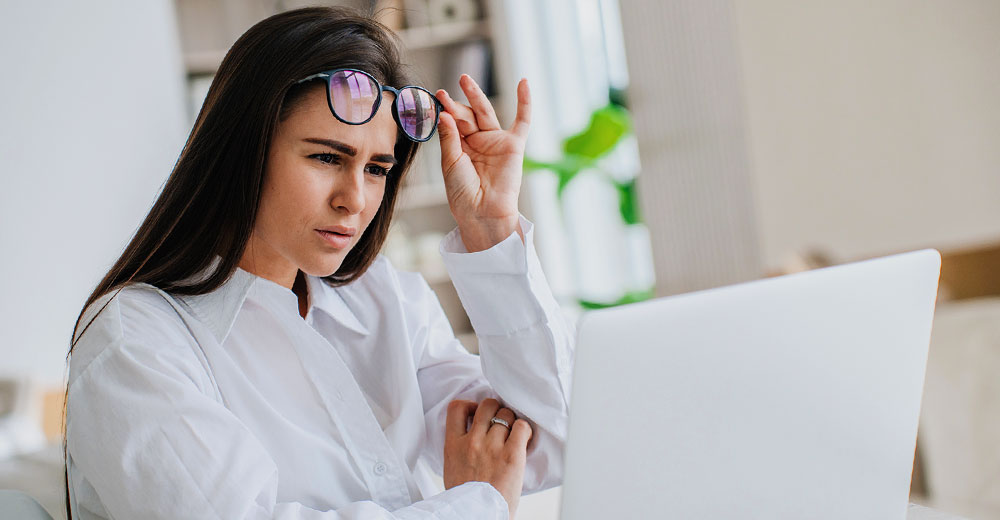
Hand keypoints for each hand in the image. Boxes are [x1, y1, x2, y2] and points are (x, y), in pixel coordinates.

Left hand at [435, 76, 530, 251]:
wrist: (482, 212)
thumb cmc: (463, 193)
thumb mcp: (450, 162)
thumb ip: (449, 136)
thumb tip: (446, 113)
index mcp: (461, 148)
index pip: (453, 123)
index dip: (445, 111)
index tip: (435, 99)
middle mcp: (478, 143)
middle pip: (467, 116)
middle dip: (455, 104)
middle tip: (442, 93)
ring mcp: (496, 142)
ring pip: (485, 113)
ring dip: (475, 95)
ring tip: (464, 79)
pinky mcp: (513, 145)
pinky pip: (522, 121)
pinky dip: (525, 102)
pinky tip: (524, 83)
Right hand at [443, 397, 532, 518]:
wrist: (476, 516)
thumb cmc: (467, 499)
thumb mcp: (452, 468)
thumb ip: (459, 448)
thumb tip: (470, 435)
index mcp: (453, 445)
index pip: (456, 407)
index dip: (470, 405)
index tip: (476, 413)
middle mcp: (472, 441)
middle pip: (487, 405)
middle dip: (495, 409)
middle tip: (500, 422)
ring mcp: (492, 447)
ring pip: (506, 414)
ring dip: (512, 421)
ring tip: (514, 433)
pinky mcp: (511, 455)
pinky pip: (522, 427)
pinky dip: (525, 429)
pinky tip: (524, 439)